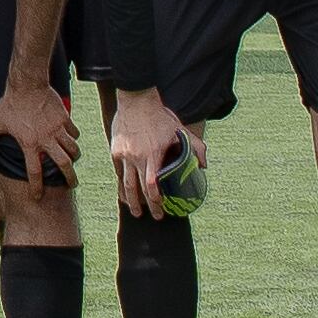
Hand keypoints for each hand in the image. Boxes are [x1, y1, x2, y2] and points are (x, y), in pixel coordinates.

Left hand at [0, 77, 76, 187]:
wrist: (27, 83)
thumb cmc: (10, 104)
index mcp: (29, 144)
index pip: (35, 172)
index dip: (36, 187)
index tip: (38, 196)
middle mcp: (46, 139)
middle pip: (64, 164)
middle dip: (70, 177)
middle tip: (72, 184)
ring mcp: (58, 128)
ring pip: (73, 149)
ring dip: (74, 157)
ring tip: (72, 160)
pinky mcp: (65, 118)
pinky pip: (74, 132)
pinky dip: (74, 138)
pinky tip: (71, 138)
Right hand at [109, 84, 188, 215]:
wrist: (136, 100)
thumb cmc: (159, 116)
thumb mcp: (180, 130)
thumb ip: (196, 148)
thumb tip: (203, 166)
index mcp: (152, 155)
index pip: (152, 186)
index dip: (156, 201)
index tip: (161, 209)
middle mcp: (135, 158)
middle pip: (137, 189)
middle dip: (145, 206)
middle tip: (152, 216)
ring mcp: (123, 155)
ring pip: (124, 183)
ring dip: (129, 200)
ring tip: (134, 211)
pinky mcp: (115, 151)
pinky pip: (118, 172)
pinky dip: (122, 184)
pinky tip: (125, 191)